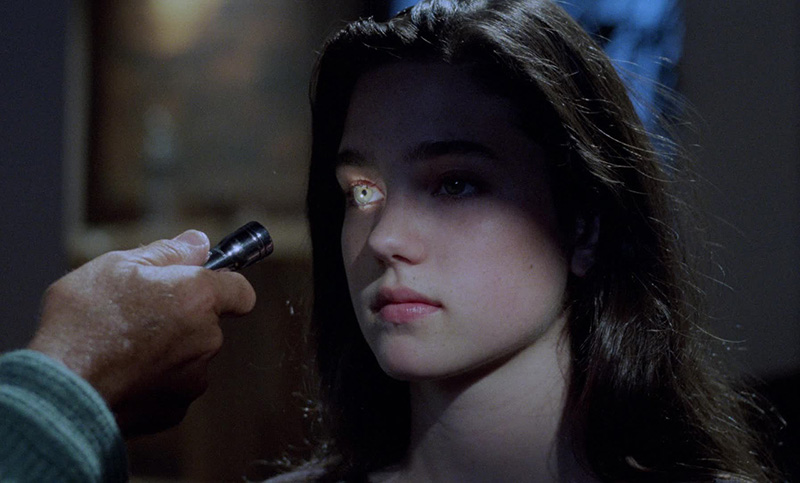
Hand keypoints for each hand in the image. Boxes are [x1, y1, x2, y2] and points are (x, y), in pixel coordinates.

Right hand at [28, 230, 256, 436]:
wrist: (61, 390)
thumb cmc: (84, 323)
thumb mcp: (117, 266)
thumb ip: (167, 252)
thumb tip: (198, 243)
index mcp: (198, 298)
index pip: (240, 291)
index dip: (225, 286)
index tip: (205, 285)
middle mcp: (206, 339)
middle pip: (207, 323)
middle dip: (181, 318)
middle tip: (137, 314)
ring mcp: (193, 377)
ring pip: (188, 356)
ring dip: (166, 351)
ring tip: (121, 347)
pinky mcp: (174, 410)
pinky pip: (171, 387)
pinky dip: (152, 380)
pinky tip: (120, 374)